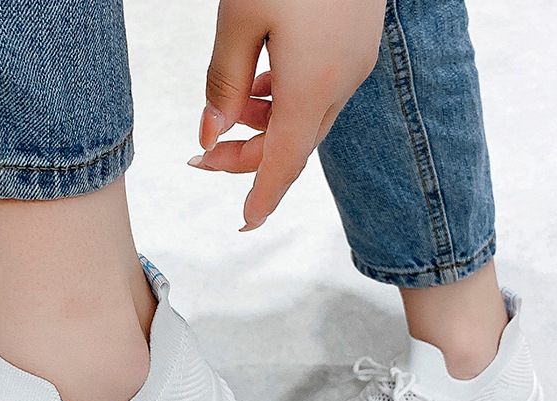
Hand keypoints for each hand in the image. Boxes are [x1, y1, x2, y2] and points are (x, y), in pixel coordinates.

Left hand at [189, 0, 386, 230]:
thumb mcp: (240, 18)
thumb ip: (223, 84)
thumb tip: (211, 135)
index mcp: (312, 88)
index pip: (283, 165)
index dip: (262, 198)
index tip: (245, 224)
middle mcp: (340, 85)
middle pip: (291, 145)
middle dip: (245, 157)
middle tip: (201, 155)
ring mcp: (353, 64)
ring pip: (304, 119)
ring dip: (264, 126)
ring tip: (227, 112)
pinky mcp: (355, 44)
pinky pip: (317, 90)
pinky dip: (284, 98)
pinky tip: (260, 82)